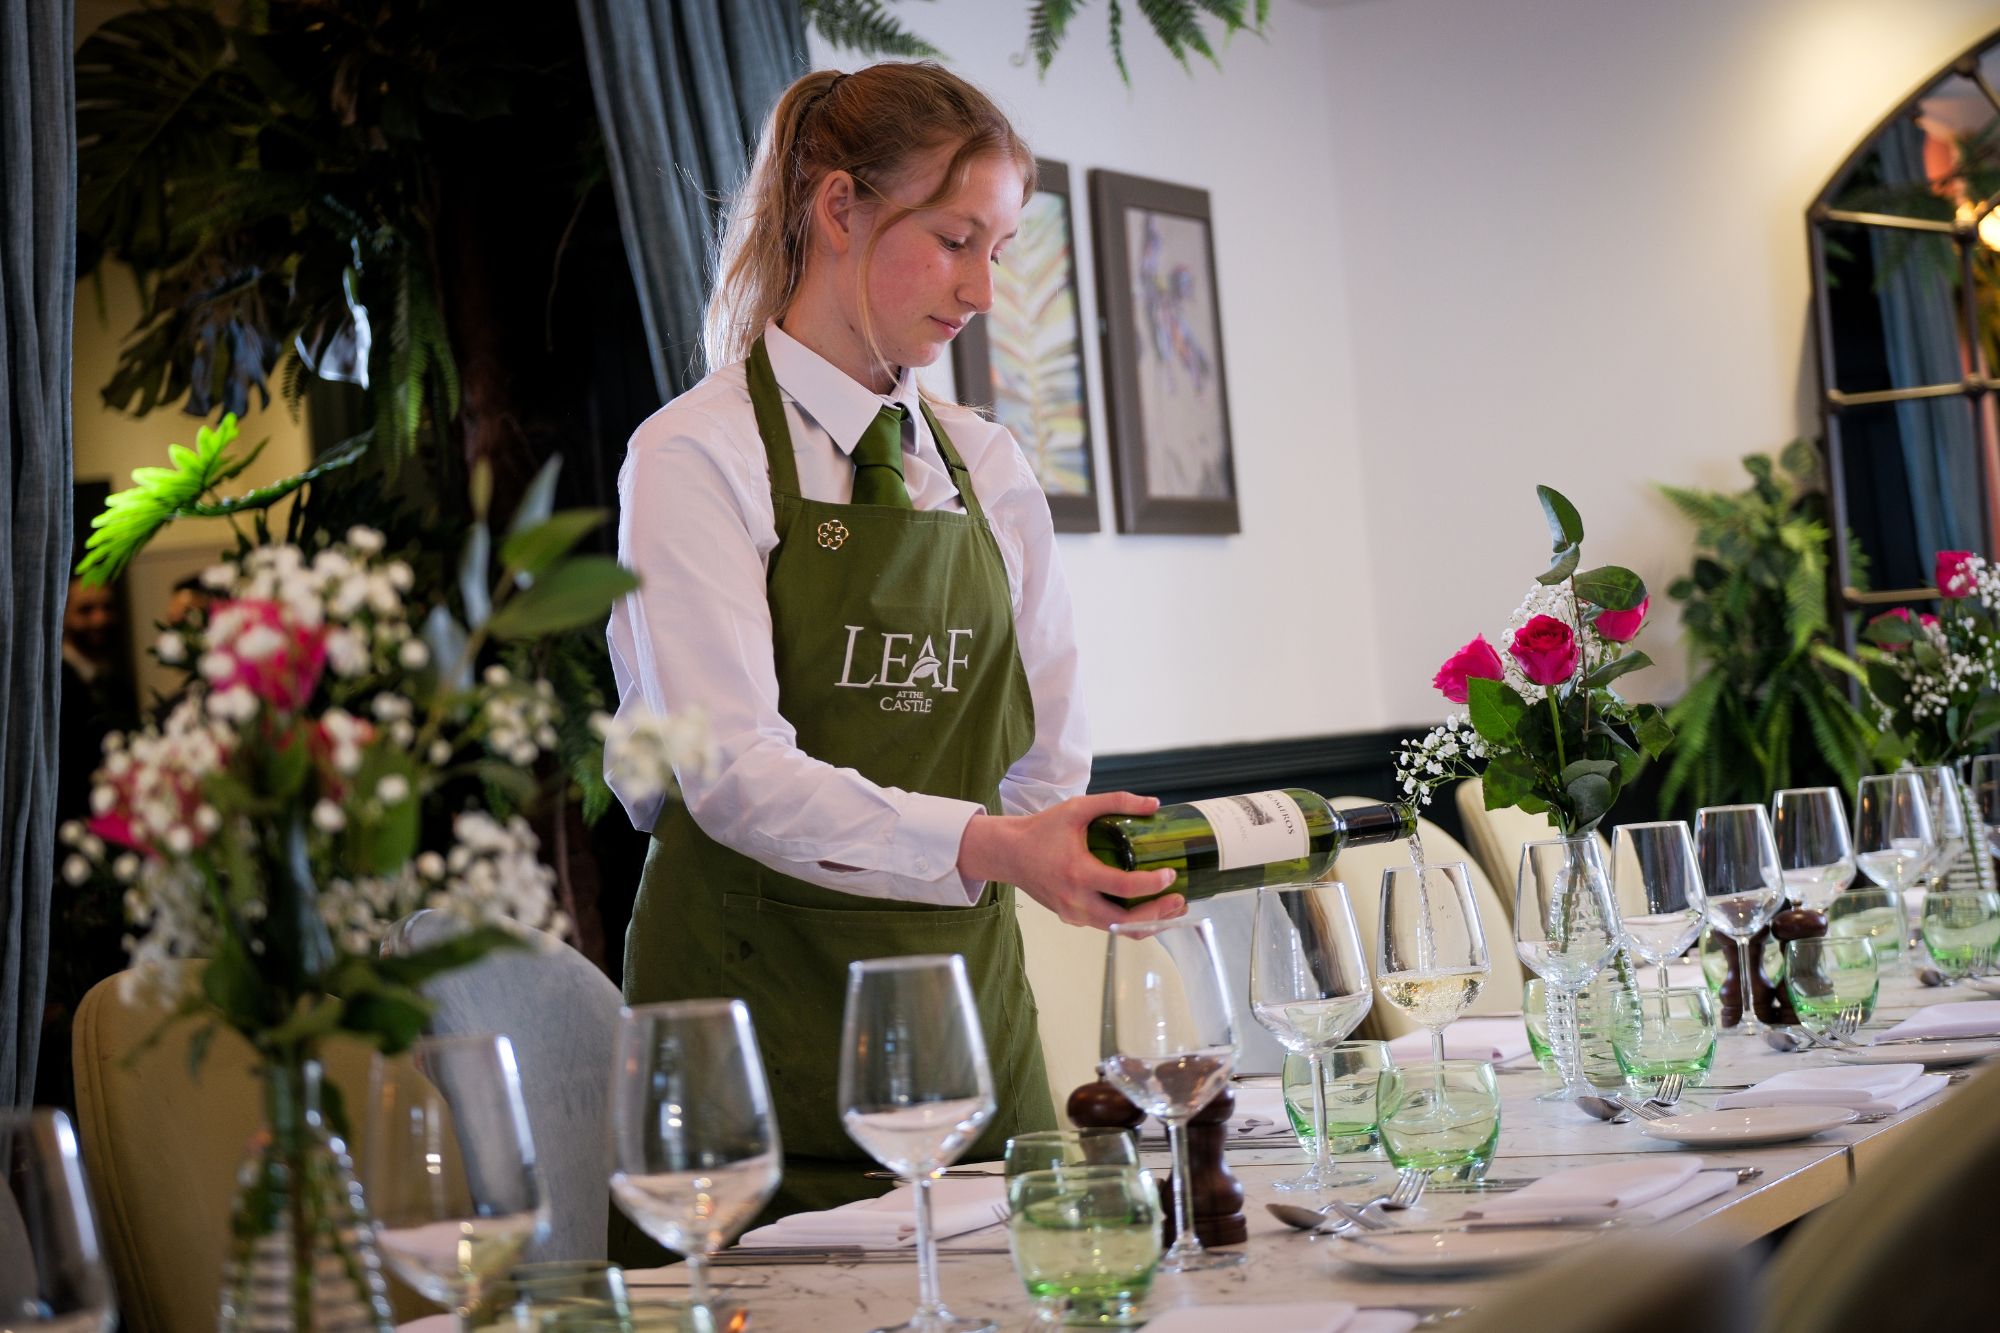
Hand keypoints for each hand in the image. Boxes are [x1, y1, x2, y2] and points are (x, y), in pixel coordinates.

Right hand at [957, 791, 1186, 929]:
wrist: (1008, 853)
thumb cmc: (1041, 830)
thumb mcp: (1077, 809)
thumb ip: (1116, 802)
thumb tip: (1154, 804)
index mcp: (1078, 873)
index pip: (1124, 888)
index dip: (1152, 884)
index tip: (1171, 875)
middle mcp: (1076, 900)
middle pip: (1126, 921)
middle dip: (1159, 914)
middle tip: (1180, 899)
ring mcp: (1073, 914)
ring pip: (1118, 929)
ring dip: (1148, 923)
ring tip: (1171, 908)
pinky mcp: (1072, 918)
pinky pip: (1106, 926)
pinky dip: (1129, 922)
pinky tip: (1147, 910)